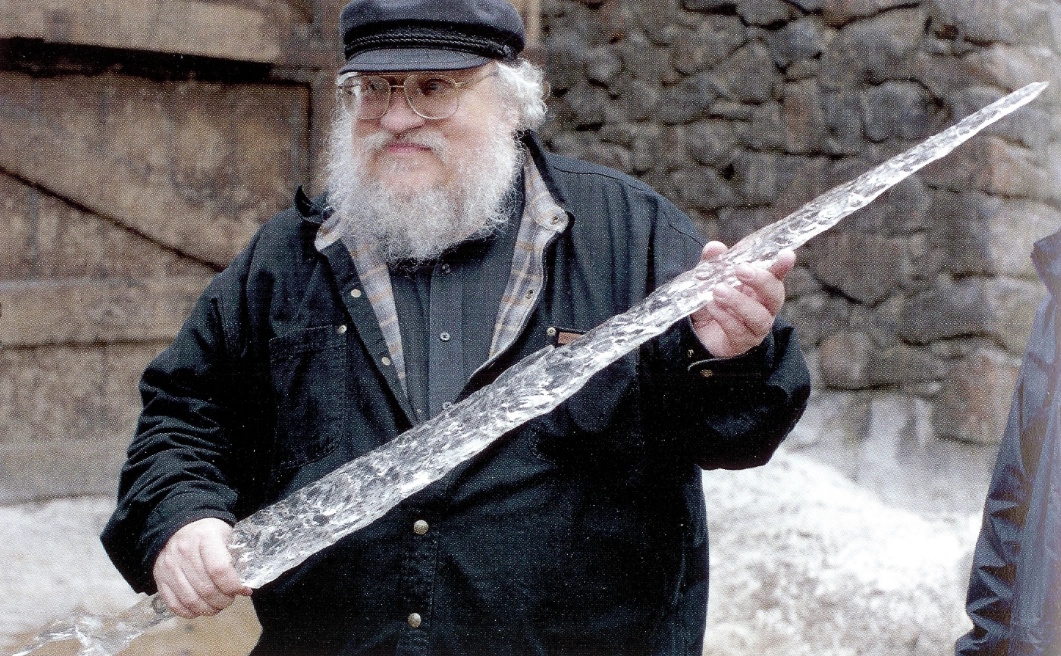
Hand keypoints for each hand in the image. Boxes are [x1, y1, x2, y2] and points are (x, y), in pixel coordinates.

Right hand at [153, 517, 250, 617]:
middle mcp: (184, 551)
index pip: (219, 569)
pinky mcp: (160, 577)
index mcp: (205, 537)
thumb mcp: (226, 536)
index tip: (240, 590)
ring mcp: (169, 566)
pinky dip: (190, 612)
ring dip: (208, 609)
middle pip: (206, 588)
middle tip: (229, 599)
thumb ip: (236, 559)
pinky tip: (200, 608)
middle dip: (223, 600)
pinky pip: (174, 604)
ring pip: (191, 600)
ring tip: (217, 605)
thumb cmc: (208, 532)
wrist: (180, 524)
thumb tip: (244, 589)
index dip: (232, 586)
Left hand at [689, 241, 794, 357]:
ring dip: (738, 301)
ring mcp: (757, 327)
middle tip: (740, 269)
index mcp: (762, 287)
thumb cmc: (714, 302)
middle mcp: (765, 307)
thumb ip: (713, 263)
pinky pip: (738, 331)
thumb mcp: (709, 279)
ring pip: (759, 316)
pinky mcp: (743, 343)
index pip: (777, 274)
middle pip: (774, 295)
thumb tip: (715, 247)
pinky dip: (725, 317)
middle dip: (760, 281)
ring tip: (718, 290)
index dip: (782, 265)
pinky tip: (712, 306)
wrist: (701, 333)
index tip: (786, 255)